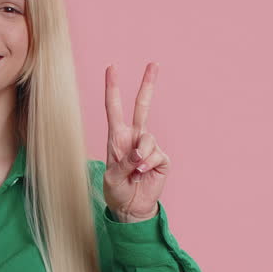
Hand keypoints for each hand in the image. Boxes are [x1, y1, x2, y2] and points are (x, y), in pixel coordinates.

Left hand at [102, 63, 169, 221]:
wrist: (131, 208)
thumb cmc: (117, 190)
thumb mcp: (112, 177)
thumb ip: (125, 162)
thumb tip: (140, 152)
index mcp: (117, 137)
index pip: (114, 108)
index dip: (112, 88)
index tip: (112, 67)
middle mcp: (134, 137)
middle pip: (142, 107)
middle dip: (148, 85)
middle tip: (153, 63)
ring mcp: (149, 147)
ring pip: (148, 139)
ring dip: (141, 155)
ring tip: (135, 172)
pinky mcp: (161, 158)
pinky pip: (156, 155)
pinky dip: (148, 165)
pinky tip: (143, 175)